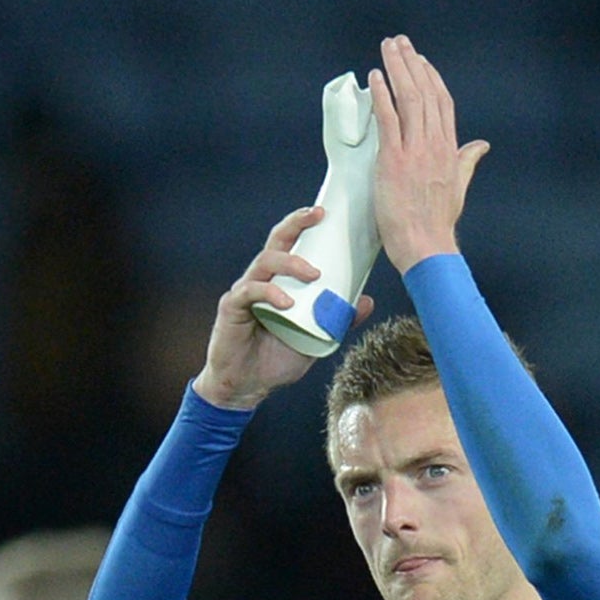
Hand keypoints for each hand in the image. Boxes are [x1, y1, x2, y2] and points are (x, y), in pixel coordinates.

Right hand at [192, 207, 371, 410]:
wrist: (246, 388)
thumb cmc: (276, 360)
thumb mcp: (315, 339)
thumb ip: (337, 320)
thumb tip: (367, 301)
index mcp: (279, 282)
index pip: (290, 244)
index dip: (303, 224)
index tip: (325, 212)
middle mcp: (260, 279)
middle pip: (275, 242)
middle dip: (296, 225)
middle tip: (318, 216)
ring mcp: (244, 292)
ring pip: (264, 262)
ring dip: (291, 263)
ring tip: (314, 275)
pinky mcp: (232, 308)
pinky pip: (250, 292)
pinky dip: (270, 293)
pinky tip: (286, 302)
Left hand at [368, 36, 488, 272]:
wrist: (427, 247)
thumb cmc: (437, 224)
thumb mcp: (458, 187)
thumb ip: (467, 161)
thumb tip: (482, 145)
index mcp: (449, 150)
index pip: (442, 103)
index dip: (430, 78)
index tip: (420, 60)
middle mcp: (435, 145)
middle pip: (425, 93)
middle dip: (411, 63)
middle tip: (399, 43)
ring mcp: (415, 152)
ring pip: (409, 99)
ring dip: (397, 69)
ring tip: (388, 49)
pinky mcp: (395, 161)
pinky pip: (389, 120)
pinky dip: (383, 96)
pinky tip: (376, 77)